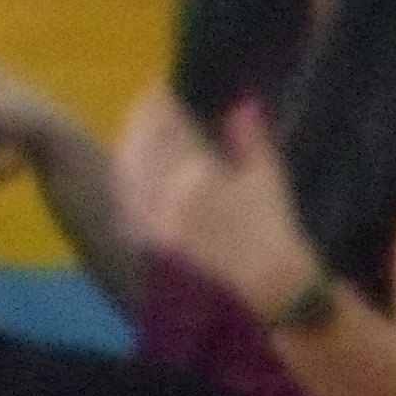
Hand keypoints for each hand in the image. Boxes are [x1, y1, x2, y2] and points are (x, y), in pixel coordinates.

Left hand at [114, 91, 326, 320]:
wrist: (259, 307)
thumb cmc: (272, 243)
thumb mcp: (269, 186)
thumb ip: (251, 141)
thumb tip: (241, 104)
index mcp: (195, 172)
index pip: (163, 124)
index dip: (157, 101)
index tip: (160, 88)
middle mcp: (160, 193)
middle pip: (136, 144)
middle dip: (139, 121)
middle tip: (148, 105)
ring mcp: (144, 221)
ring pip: (124, 171)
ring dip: (128, 147)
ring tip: (139, 134)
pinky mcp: (139, 245)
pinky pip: (123, 201)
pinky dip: (126, 180)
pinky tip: (133, 175)